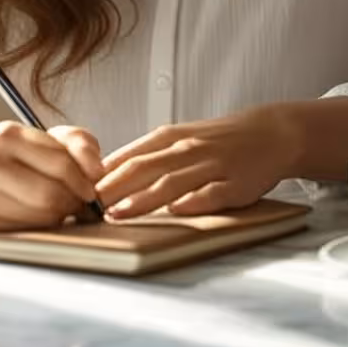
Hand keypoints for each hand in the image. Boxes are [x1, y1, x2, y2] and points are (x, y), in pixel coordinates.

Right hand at [0, 121, 103, 232]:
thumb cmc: (7, 154)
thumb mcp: (40, 136)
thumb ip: (77, 142)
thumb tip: (97, 170)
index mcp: (6, 136)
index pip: (60, 162)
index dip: (85, 179)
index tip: (93, 187)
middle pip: (50, 195)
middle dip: (73, 202)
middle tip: (80, 202)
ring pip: (39, 218)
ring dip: (59, 216)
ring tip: (59, 207)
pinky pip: (24, 232)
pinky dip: (40, 227)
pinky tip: (39, 216)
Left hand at [95, 105, 302, 218]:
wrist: (269, 133)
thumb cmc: (219, 139)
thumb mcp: (180, 137)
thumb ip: (147, 154)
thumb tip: (106, 173)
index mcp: (171, 137)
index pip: (130, 155)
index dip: (103, 174)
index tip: (79, 190)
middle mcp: (187, 149)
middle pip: (144, 168)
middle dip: (114, 188)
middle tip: (88, 205)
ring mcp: (211, 166)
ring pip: (172, 182)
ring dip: (143, 198)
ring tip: (119, 213)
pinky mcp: (234, 184)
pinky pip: (212, 193)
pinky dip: (194, 200)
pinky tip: (178, 210)